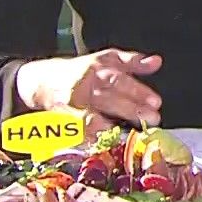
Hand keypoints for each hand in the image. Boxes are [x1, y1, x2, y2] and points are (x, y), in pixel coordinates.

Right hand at [16, 48, 162, 128]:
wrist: (45, 79)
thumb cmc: (83, 71)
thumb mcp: (108, 59)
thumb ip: (133, 62)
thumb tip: (157, 62)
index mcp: (99, 70)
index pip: (120, 80)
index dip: (138, 91)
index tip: (156, 102)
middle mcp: (86, 86)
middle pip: (109, 98)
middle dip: (131, 109)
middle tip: (152, 118)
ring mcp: (73, 105)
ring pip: (90, 117)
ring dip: (108, 126)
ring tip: (124, 132)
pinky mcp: (63, 120)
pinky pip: (76, 132)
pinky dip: (88, 138)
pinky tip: (102, 142)